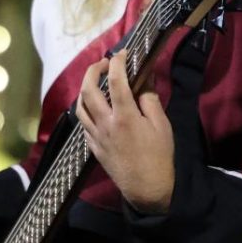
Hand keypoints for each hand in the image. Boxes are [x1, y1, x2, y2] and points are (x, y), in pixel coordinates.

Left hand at [75, 50, 173, 212]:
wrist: (147, 188)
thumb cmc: (159, 156)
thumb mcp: (161, 126)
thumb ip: (150, 101)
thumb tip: (144, 80)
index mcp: (124, 116)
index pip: (115, 80)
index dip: (117, 62)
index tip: (122, 53)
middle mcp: (105, 123)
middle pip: (88, 90)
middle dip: (93, 70)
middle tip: (103, 63)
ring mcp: (96, 136)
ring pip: (79, 106)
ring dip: (85, 89)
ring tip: (95, 82)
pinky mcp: (93, 147)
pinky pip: (83, 124)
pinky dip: (86, 110)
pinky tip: (96, 108)